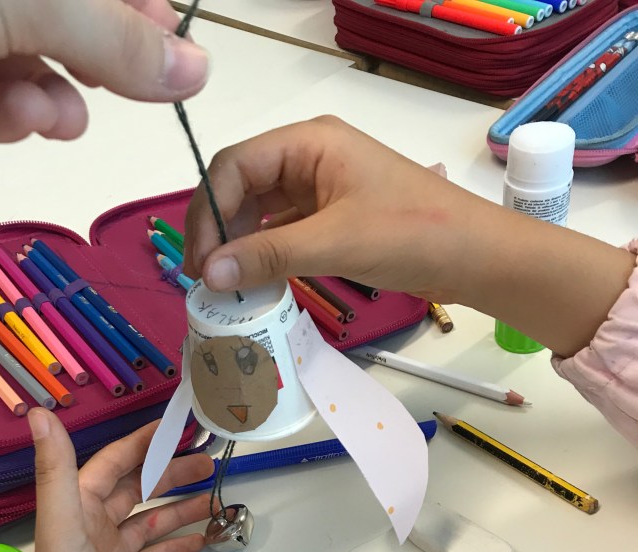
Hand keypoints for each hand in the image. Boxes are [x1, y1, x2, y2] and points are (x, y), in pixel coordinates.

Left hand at [0, 0, 207, 141]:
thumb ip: (106, 35)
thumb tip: (195, 70)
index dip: (137, 5)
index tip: (177, 53)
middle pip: (53, 10)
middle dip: (94, 54)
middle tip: (133, 92)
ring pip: (7, 58)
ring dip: (48, 96)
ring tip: (62, 120)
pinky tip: (21, 122)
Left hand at [7, 409, 211, 551]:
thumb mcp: (62, 524)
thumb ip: (56, 469)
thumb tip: (40, 412)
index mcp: (75, 505)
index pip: (112, 462)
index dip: (142, 442)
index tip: (176, 427)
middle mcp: (91, 526)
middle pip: (136, 490)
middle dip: (171, 474)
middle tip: (210, 463)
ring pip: (151, 522)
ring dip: (182, 509)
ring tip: (219, 500)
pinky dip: (181, 544)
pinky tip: (207, 537)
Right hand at [184, 116, 479, 302]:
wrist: (475, 256)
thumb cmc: (413, 234)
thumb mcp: (336, 243)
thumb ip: (269, 255)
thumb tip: (207, 273)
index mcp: (309, 142)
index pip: (235, 166)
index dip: (209, 212)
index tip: (200, 262)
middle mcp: (309, 157)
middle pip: (241, 187)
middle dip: (219, 230)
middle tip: (207, 280)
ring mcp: (320, 188)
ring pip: (260, 211)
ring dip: (240, 246)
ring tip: (227, 286)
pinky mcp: (331, 217)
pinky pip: (283, 231)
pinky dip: (265, 255)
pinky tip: (255, 281)